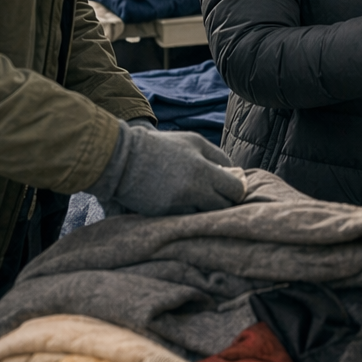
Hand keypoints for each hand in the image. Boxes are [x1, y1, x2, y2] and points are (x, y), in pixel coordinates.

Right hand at [91, 121, 244, 215]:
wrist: (123, 159)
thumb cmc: (162, 146)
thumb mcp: (194, 142)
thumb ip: (218, 156)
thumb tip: (235, 171)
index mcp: (203, 170)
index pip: (235, 190)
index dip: (238, 190)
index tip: (233, 187)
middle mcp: (193, 191)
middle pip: (223, 207)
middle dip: (225, 202)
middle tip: (220, 195)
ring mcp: (177, 206)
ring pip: (205, 216)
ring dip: (206, 209)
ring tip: (200, 199)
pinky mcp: (163, 215)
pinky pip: (185, 219)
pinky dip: (189, 213)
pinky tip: (185, 203)